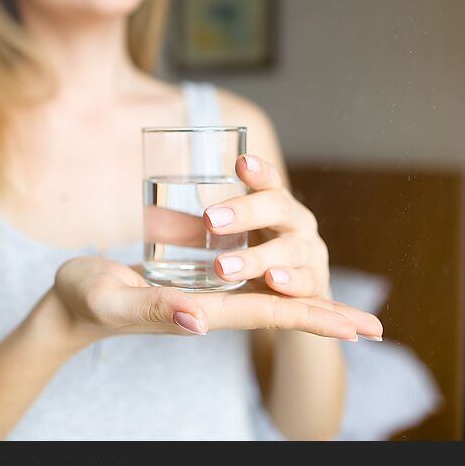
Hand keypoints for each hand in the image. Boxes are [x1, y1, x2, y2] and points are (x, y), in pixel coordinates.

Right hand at [50, 253, 381, 345]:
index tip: (357, 326)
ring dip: (306, 302)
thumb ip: (150, 309)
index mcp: (198, 311)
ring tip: (344, 310)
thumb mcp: (111, 298)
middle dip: (326, 317)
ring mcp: (201, 299)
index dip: (314, 316)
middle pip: (279, 311)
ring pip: (265, 298)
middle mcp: (209, 308)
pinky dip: (272, 281)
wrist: (70, 304)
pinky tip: (284, 276)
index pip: (267, 314)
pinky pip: (241, 284)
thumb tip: (199, 319)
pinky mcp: (190, 286)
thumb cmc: (84, 299)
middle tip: (375, 327)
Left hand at [200, 152, 383, 339]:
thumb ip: (191, 229)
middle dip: (246, 212)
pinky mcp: (315, 287)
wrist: (298, 303)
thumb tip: (150, 217)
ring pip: (290, 249)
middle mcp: (296, 224)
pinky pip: (307, 284)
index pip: (268, 181)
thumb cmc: (252, 258)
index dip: (258, 171)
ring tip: (224, 266)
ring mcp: (309, 254)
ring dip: (257, 257)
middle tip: (209, 220)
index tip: (240, 162)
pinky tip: (273, 282)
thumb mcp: (223, 241)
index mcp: (273, 206)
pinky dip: (292, 282)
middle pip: (279, 208)